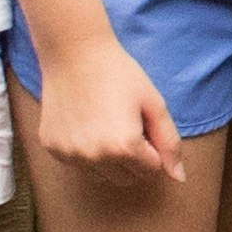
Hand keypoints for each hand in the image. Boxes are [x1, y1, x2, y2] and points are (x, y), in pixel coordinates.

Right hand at [28, 37, 188, 179]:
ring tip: (105, 123)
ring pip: (102, 175)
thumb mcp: (154, 104)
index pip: (152, 169)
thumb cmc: (118, 74)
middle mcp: (95, 157)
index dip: (152, 147)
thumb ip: (169, 143)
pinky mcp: (52, 149)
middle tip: (126, 124)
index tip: (142, 123)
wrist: (74, 53)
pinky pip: (78, 164)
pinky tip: (85, 123)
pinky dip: (86, 152)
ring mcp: (70, 155)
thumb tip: (179, 178)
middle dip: (133, 159)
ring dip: (109, 159)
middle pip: (127, 178)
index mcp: (124, 147)